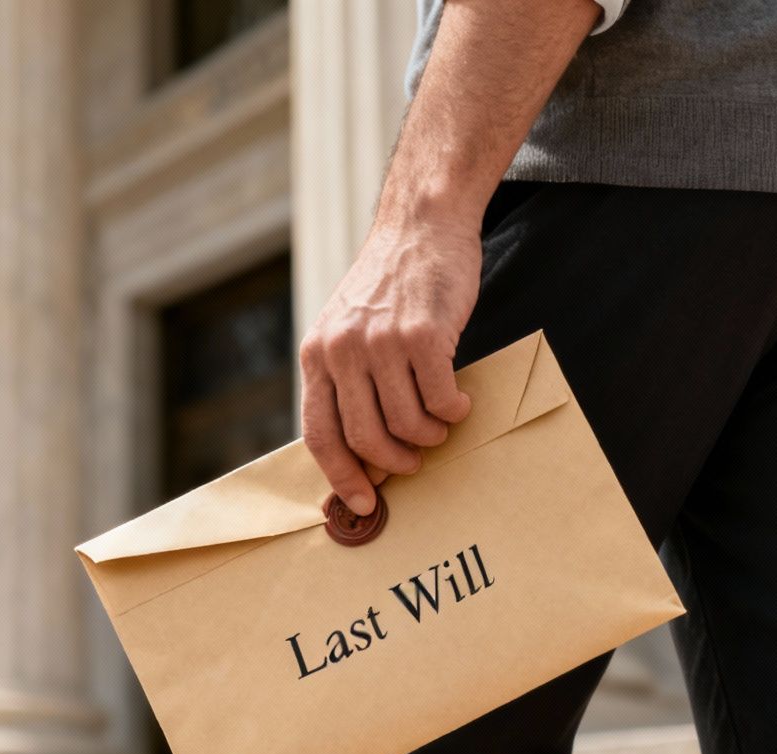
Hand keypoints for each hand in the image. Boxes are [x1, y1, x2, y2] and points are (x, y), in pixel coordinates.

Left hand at [298, 209, 482, 517]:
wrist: (421, 227)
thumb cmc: (390, 286)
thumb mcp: (345, 328)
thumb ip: (344, 379)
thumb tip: (359, 451)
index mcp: (317, 354)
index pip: (319, 434)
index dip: (340, 477)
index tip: (363, 504)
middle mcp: (342, 350)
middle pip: (363, 438)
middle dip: (393, 464)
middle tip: (413, 465)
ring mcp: (382, 341)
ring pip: (405, 424)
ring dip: (428, 437)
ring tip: (439, 425)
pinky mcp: (423, 334)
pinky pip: (439, 400)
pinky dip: (453, 411)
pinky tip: (459, 402)